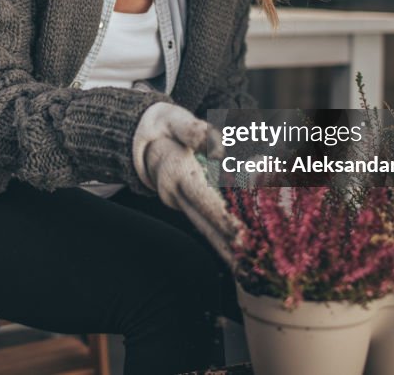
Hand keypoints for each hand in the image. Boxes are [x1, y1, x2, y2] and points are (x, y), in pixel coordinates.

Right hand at [132, 103, 243, 265]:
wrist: (139, 139)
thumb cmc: (163, 126)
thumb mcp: (174, 120)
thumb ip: (192, 129)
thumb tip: (215, 143)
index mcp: (176, 173)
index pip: (204, 200)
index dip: (224, 218)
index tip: (244, 234)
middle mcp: (176, 195)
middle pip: (206, 226)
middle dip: (230, 248)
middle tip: (254, 268)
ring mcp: (179, 204)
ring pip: (206, 231)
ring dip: (227, 253)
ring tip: (251, 273)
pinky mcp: (186, 207)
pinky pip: (206, 227)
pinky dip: (223, 242)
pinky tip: (240, 260)